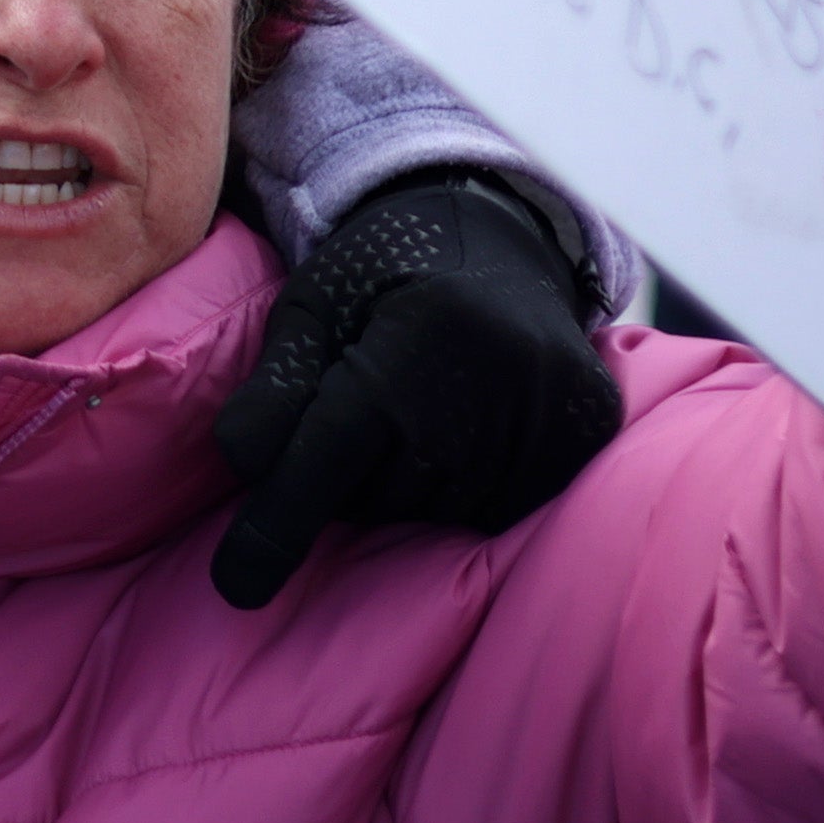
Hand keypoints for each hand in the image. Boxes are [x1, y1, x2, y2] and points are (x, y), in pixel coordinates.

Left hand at [208, 169, 621, 608]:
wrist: (499, 238)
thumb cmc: (384, 274)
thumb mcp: (312, 306)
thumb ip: (274, 386)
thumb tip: (245, 469)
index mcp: (414, 336)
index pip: (331, 453)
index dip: (278, 522)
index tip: (236, 584)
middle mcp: (494, 379)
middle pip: (382, 496)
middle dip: (348, 480)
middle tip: (358, 415)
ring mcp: (552, 411)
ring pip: (438, 514)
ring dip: (406, 487)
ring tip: (414, 415)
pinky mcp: (586, 436)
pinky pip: (497, 513)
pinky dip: (462, 490)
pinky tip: (463, 433)